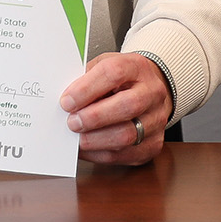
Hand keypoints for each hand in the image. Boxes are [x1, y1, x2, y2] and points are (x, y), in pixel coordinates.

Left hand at [59, 51, 170, 165]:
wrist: (147, 92)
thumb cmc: (120, 80)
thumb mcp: (102, 67)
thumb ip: (85, 79)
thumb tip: (64, 100)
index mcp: (136, 67)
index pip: (114, 73)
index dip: (87, 88)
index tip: (67, 101)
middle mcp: (152, 92)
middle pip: (127, 105)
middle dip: (93, 117)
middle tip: (72, 122)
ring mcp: (156, 119)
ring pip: (127, 135)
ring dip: (95, 139)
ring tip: (77, 137)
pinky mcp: (153, 144)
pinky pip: (126, 154)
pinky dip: (100, 154)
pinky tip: (87, 148)